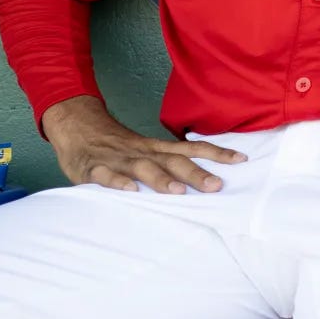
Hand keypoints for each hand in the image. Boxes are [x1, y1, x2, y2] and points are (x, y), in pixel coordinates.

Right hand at [43, 95, 245, 193]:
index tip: (242, 160)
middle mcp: (143, 152)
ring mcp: (120, 160)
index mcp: (157, 148)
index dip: (217, 153)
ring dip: (161, 179)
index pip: (193, 148)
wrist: (77, 126)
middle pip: (174, 161)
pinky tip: (130, 192)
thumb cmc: (117, 146)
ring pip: (143, 168)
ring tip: (178, 192)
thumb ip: (169, 162)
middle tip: (217, 186)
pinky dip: (118, 183)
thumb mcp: (146, 149)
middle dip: (196, 173)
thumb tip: (205, 174)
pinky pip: (106, 176)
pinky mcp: (94, 168)